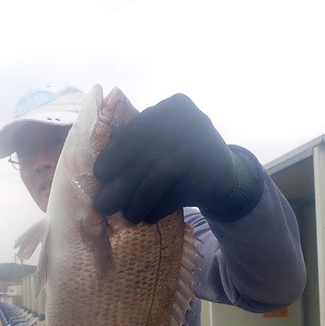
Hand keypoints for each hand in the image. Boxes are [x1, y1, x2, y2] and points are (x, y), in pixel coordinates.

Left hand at [93, 94, 234, 222]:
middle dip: (121, 184)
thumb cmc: (181, 159)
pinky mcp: (210, 171)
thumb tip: (98, 172)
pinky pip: (176, 193)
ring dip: (138, 201)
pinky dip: (158, 207)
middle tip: (103, 205)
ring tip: (128, 217)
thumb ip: (138, 145)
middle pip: (145, 156)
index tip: (98, 174)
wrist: (226, 176)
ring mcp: (202, 144)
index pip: (136, 130)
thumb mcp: (164, 141)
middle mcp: (190, 120)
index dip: (114, 153)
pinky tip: (148, 217)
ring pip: (158, 176)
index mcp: (172, 107)